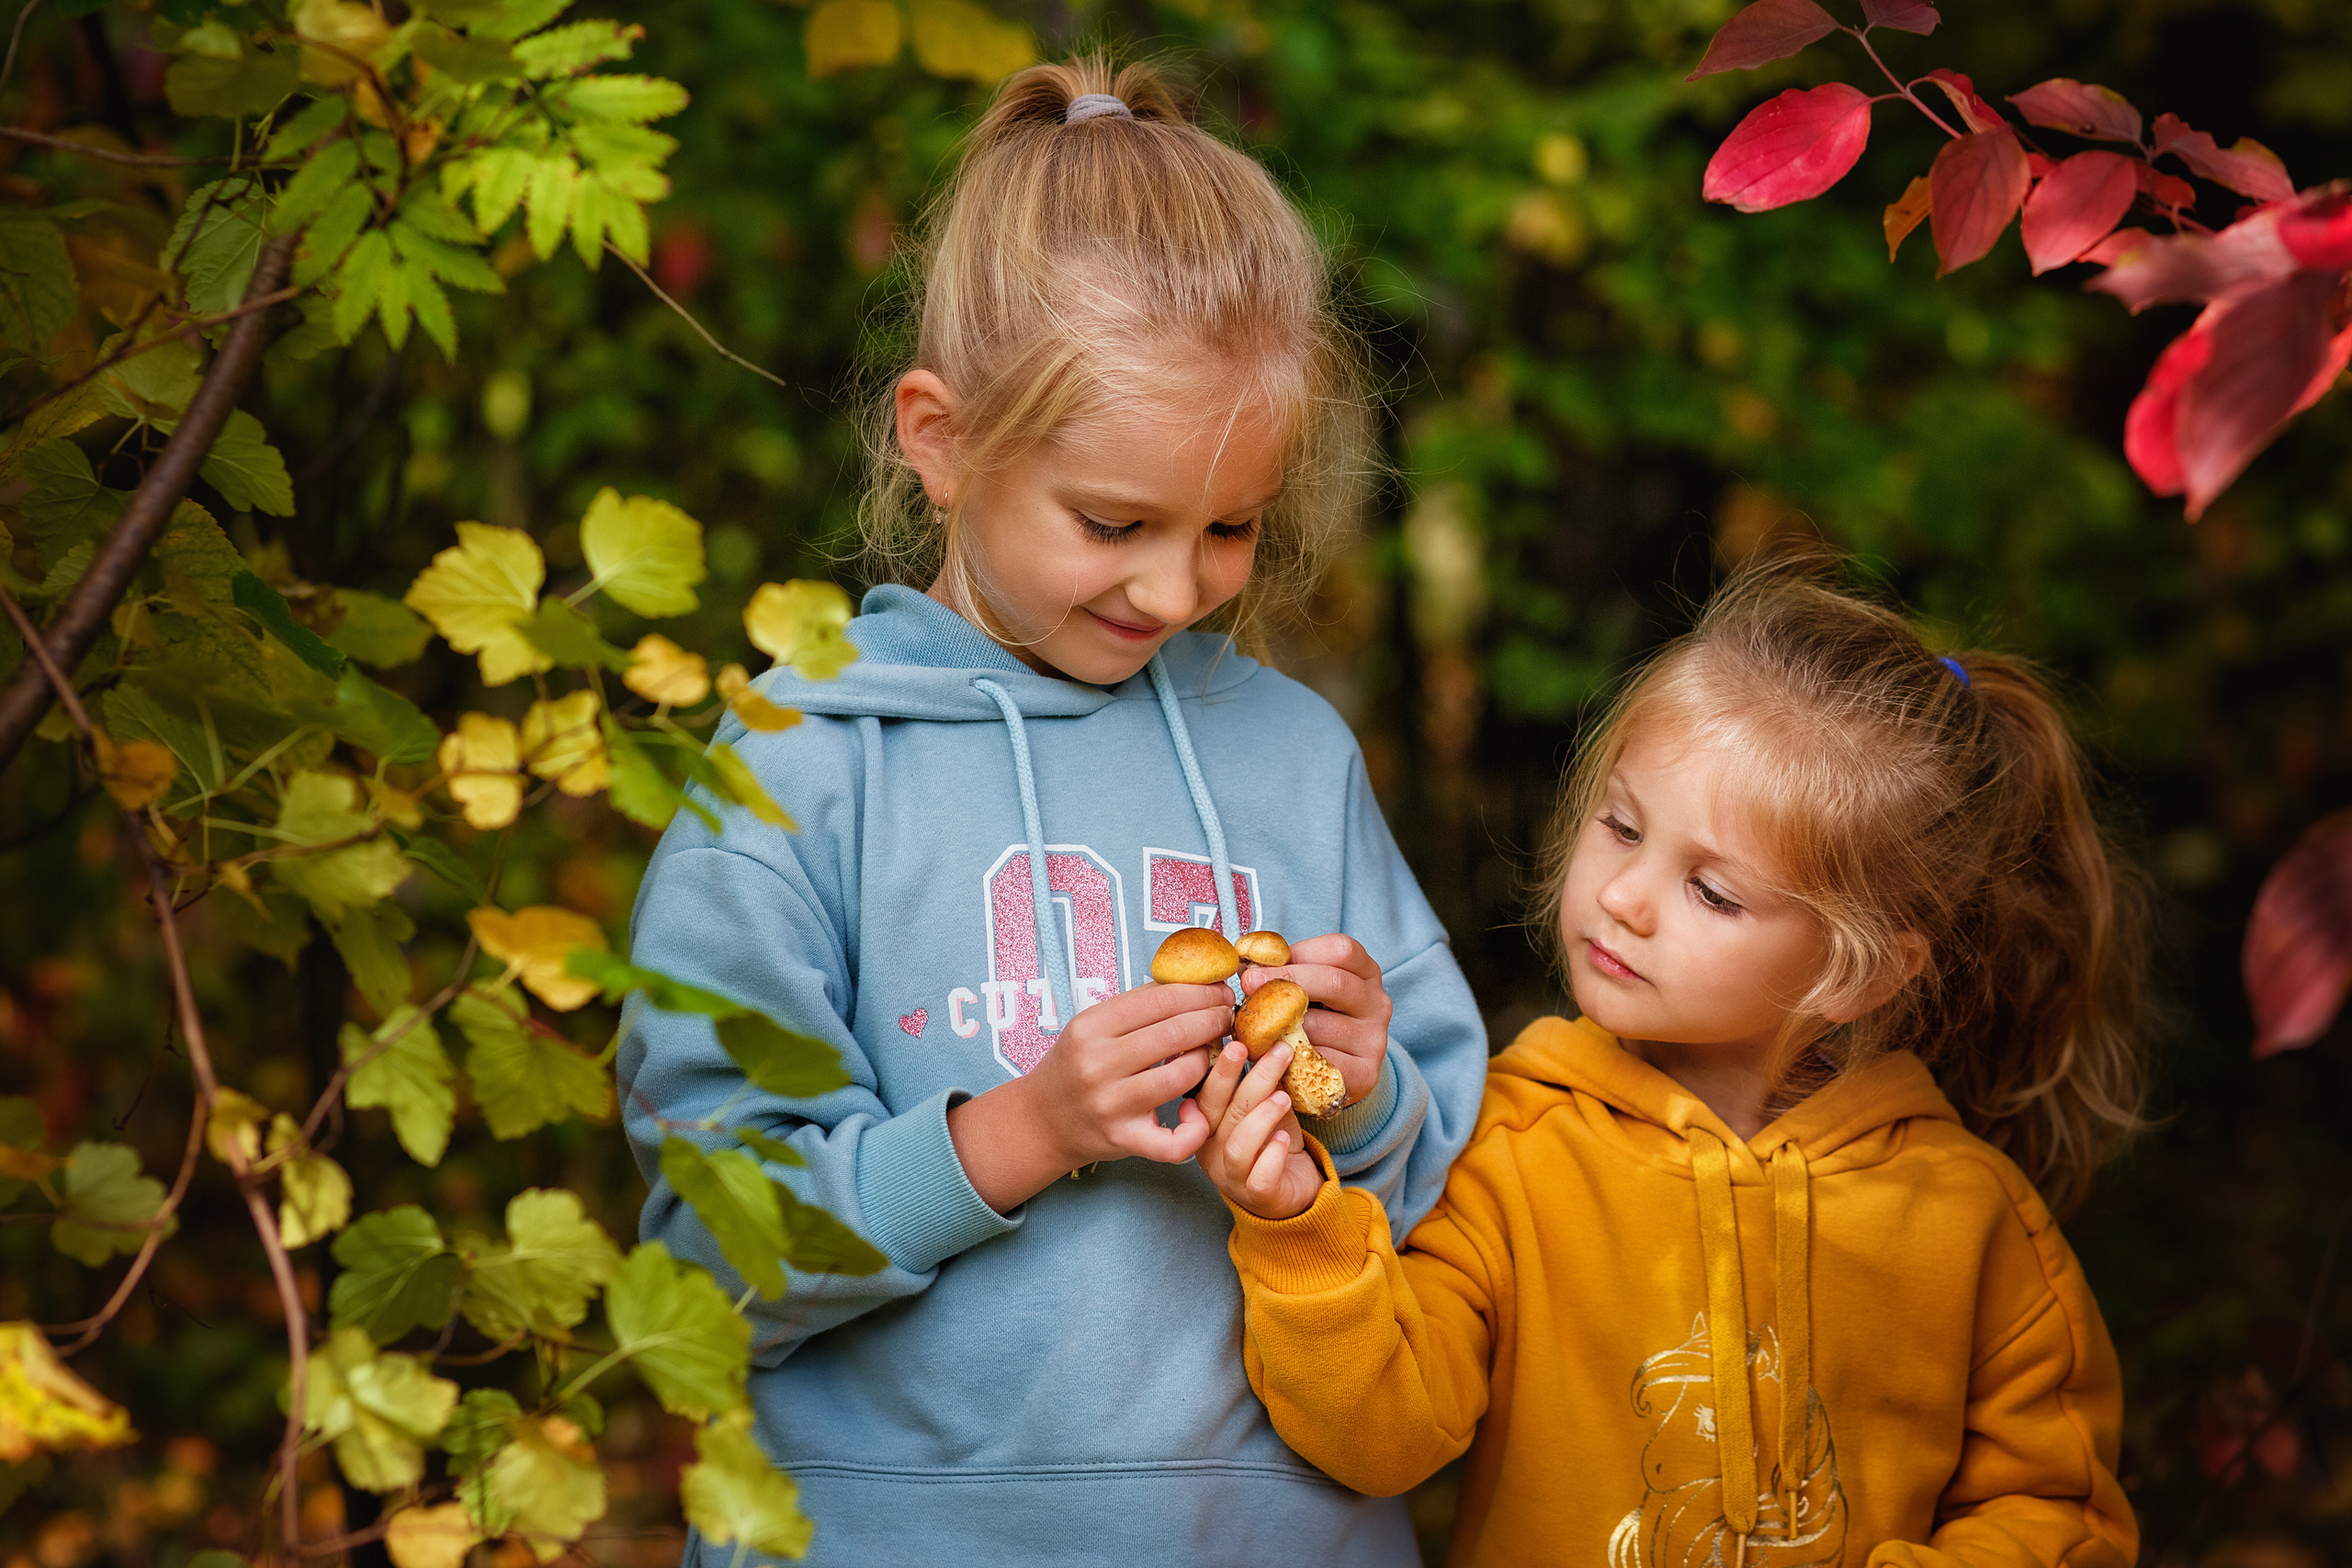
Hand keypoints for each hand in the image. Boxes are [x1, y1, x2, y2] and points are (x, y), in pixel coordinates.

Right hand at [948, 980, 1232, 1213]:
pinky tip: (1197, 1112)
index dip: (1200, 992)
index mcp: (1090, 1027)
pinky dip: (1195, 1128)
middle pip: (1175, 1033)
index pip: (1159, 999)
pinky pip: (1173, 1141)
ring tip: (1214, 1054)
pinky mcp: (1124, 1140)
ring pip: (1181, 1077)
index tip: (1221, 991)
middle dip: (1214, 1020)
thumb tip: (1193, 983)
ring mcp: (1111, 1105)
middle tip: (1228, 1017)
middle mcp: (1098, 1064)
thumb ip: (1137, 1007)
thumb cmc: (1077, 1066)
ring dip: (1208, 1062)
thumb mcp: (1092, 1026)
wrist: (1042, 1120)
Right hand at [1193, 1040, 1324, 1219]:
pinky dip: (1272, 1154)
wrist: (1292, 1194)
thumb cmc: (1272, 1146)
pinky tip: (1284, 1138)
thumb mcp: (1264, 1110)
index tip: (1235, 1041)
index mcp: (1206, 1126)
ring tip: (1284, 1097)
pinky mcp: (1258, 1195)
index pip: (1204, 1094)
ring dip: (1261, 1115)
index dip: (1218, 1069)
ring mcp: (1232, 1176)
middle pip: (1219, 1111)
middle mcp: (1211, 1151)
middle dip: (1239, 1077)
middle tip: (1266, 1051)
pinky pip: (1260, 1176)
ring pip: (1238, 1144)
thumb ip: (1261, 1085)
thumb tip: (1271, 1042)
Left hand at [1238, 933, 1390, 1107]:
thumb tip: (1246, 965)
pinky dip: (1293, 1058)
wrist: (1333, 1072)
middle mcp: (1377, 1003)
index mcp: (1366, 973)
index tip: (1261, 962)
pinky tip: (1274, 1055)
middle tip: (1248, 984)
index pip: (1342, 950)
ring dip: (1282, 1026)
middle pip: (1334, 982)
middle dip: (1286, 980)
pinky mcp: (1366, 1073)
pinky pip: (1322, 1061)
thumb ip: (1285, 972)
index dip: (1300, 952)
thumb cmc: (1313, 1019)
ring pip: (1321, 1025)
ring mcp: (1375, 1039)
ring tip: (1254, 1027)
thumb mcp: (1307, 988)